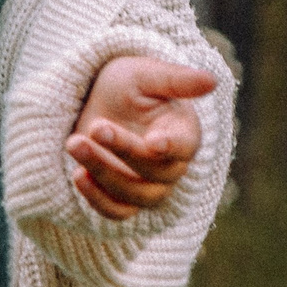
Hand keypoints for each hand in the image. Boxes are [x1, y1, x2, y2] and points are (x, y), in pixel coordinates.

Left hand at [65, 55, 215, 220]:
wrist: (96, 100)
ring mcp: (147, 185)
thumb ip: (175, 79)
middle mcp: (170, 165)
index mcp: (183, 132)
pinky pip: (116, 212)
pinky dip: (97, 199)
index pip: (185, 146)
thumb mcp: (145, 74)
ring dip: (103, 172)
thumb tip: (212, 80)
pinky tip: (78, 174)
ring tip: (74, 143)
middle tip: (95, 126)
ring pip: (135, 194)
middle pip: (157, 172)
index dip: (171, 146)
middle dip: (124, 150)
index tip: (153, 141)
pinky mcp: (122, 197)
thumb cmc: (128, 85)